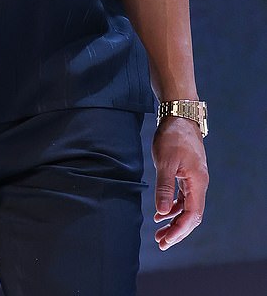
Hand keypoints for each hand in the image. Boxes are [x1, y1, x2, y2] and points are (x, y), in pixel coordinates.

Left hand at [152, 116, 208, 248]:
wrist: (179, 115)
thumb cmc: (173, 136)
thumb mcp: (165, 161)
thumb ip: (164, 187)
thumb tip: (162, 212)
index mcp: (197, 182)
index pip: (192, 215)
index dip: (180, 230)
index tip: (166, 240)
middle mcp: (199, 184)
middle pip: (191, 215)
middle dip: (177, 231)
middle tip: (161, 243)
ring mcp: (194, 179)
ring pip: (186, 207)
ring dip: (173, 221)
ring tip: (159, 232)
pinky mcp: (187, 174)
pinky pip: (183, 197)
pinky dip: (172, 207)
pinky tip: (161, 213)